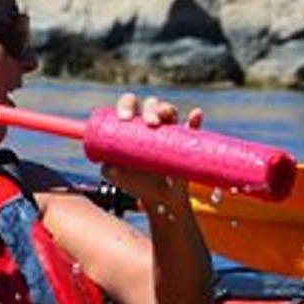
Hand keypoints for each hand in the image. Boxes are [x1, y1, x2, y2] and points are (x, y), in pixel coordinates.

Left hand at [100, 93, 200, 209]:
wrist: (161, 199)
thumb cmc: (137, 182)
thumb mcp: (117, 177)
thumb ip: (108, 170)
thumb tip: (108, 163)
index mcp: (132, 126)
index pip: (128, 105)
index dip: (126, 106)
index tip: (125, 119)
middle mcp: (151, 123)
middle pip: (150, 104)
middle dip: (149, 109)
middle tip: (149, 123)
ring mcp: (169, 130)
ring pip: (169, 110)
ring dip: (166, 109)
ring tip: (162, 120)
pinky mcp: (185, 140)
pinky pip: (192, 127)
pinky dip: (194, 120)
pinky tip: (195, 114)